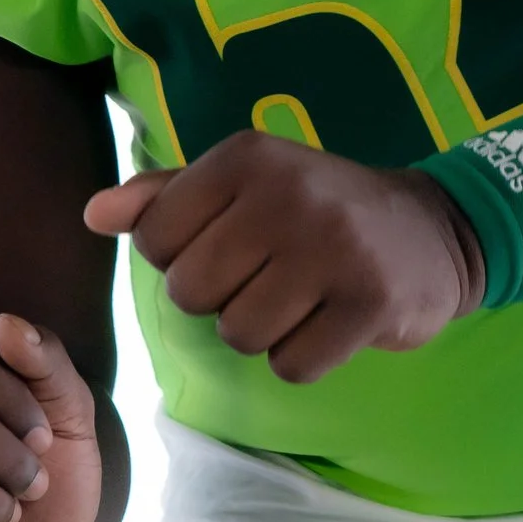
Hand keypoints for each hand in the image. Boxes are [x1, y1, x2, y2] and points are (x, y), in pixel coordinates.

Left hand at [85, 131, 484, 383]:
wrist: (429, 228)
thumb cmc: (314, 207)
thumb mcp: (241, 182)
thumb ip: (164, 196)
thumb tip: (92, 215)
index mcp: (245, 156)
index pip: (155, 237)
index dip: (177, 260)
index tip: (223, 247)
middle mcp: (287, 194)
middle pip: (191, 292)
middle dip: (217, 299)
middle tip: (262, 278)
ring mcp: (333, 248)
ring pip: (238, 334)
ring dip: (260, 332)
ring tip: (296, 298)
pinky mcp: (370, 302)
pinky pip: (292, 365)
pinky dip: (302, 358)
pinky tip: (327, 322)